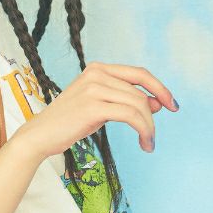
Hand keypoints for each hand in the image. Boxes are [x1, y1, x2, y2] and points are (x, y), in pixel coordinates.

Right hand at [20, 62, 178, 160]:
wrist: (40, 136)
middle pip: (140, 91)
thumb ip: (125, 101)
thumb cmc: (68, 123)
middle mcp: (96, 73)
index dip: (159, 88)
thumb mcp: (100, 108)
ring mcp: (94, 88)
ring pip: (138, 104)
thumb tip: (156, 102)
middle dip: (154, 114)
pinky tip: (144, 143)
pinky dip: (143, 130)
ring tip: (148, 143)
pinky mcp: (93, 106)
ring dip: (149, 127)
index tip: (172, 104)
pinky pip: (131, 116)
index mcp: (98, 69)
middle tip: (155, 136)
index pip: (139, 73)